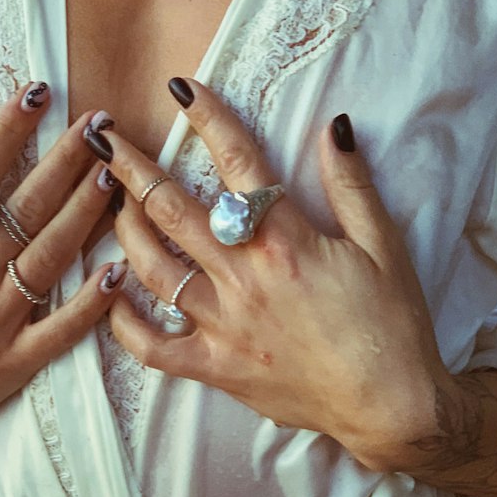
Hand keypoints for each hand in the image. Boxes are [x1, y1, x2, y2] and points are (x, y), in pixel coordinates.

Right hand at [0, 88, 126, 456]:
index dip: (9, 131)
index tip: (38, 92)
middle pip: (27, 207)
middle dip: (66, 160)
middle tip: (101, 123)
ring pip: (51, 256)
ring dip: (86, 213)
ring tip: (115, 173)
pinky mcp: (13, 362)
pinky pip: (60, 330)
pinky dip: (90, 303)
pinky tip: (119, 270)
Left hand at [85, 78, 455, 470]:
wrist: (393, 407)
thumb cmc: (393, 325)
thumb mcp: (383, 245)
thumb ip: (351, 185)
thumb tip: (333, 126)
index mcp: (285, 241)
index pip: (238, 162)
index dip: (208, 117)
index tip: (181, 88)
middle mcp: (243, 278)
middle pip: (172, 209)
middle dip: (132, 168)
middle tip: (103, 138)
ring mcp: (223, 325)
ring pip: (152, 269)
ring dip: (124, 230)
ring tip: (110, 203)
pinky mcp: (216, 368)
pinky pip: (153, 348)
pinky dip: (124, 323)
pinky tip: (110, 295)